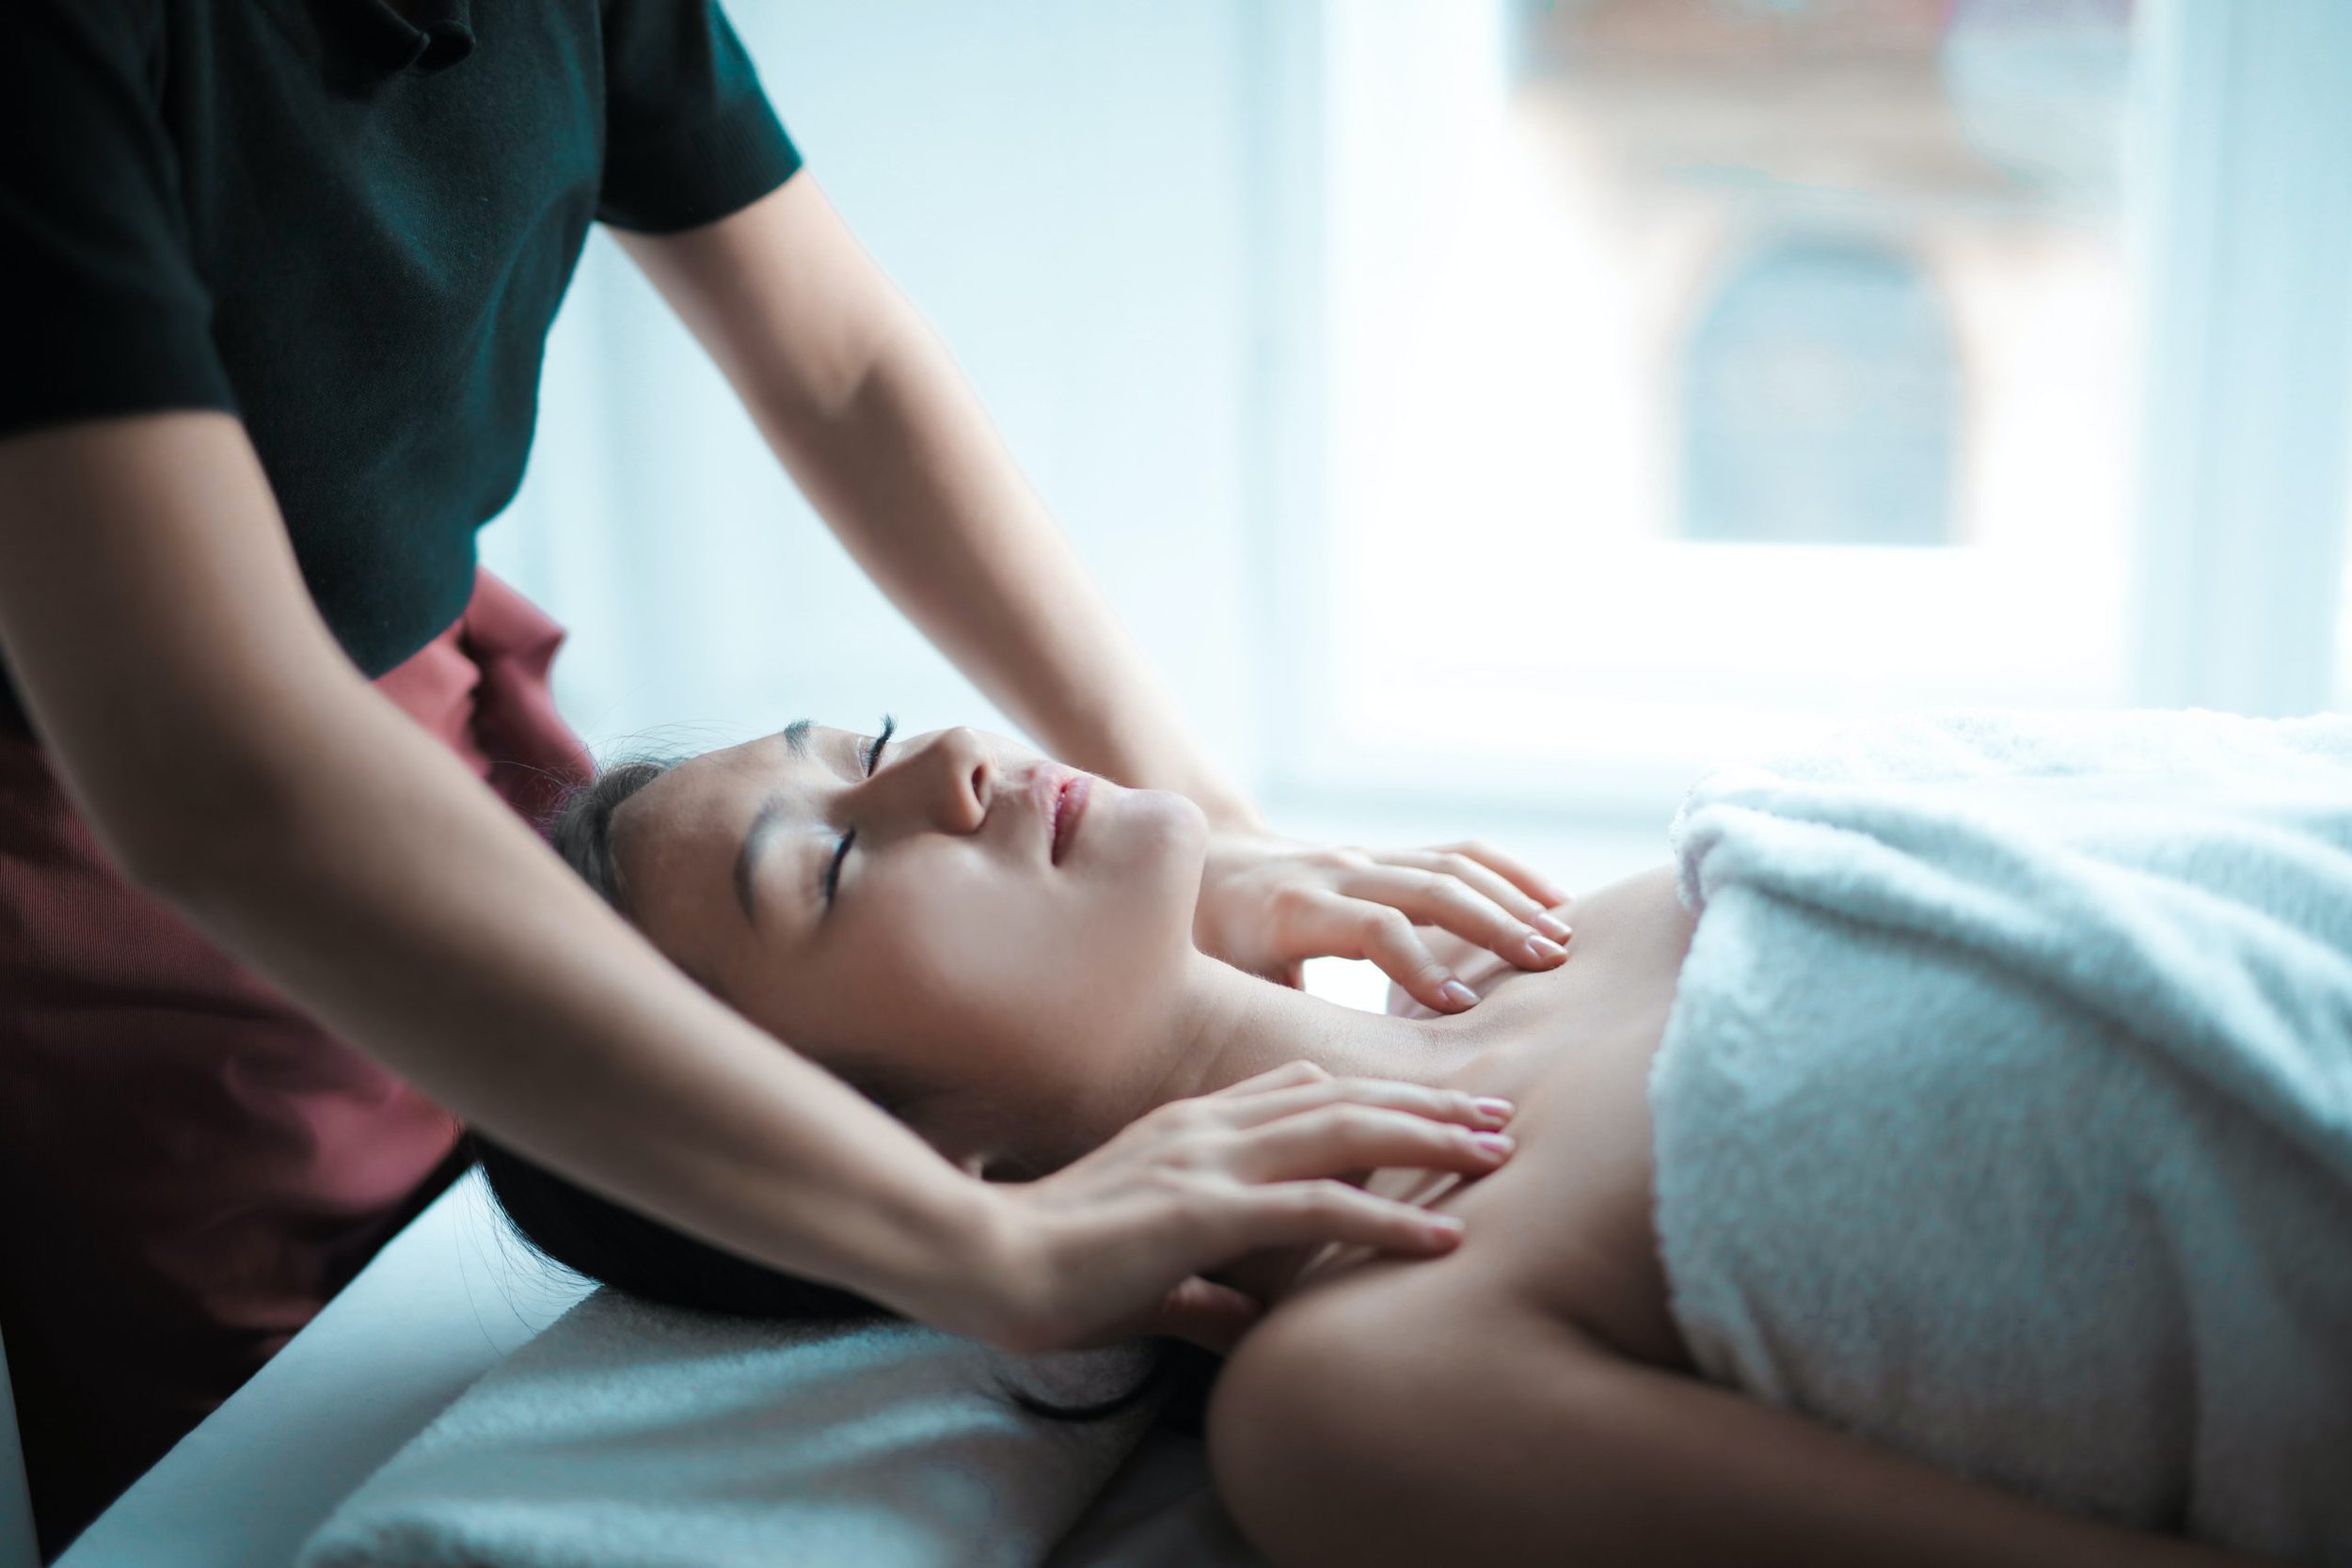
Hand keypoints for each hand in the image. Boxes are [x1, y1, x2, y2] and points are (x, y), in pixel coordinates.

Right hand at [961, 1062, 1516, 1354]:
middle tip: (1497, 1116)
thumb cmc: (1051, 1272)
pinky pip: (1317, 1207)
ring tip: (1496, 1152)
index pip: (1298, 1090)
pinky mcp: (1206, 1210)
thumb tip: (1246, 1323)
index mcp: (1189, 1130)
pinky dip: (1388, 1219)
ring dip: (1428, 1141)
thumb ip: (1201, 1291)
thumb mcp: (1145, 1276)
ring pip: (1343, 1133)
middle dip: (1424, 1105)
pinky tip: (1443, 1234)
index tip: (1433, 1107)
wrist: (984, 1263)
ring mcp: (1209, 1162)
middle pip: (1340, 1097)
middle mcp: (1208, 1129)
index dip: (1372, 1096)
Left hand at [1194, 831, 1574, 1012]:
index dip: (1419, 962)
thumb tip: (1309, 1098)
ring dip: (1512, 899)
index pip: (1372, 926)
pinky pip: (1460, 853)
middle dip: (1491, 925)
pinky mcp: (1392, 857)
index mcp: (1293, 909)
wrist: (1210, 867)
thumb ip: (1268, 1025)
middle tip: (1546, 967)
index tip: (1461, 1008)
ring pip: (1452, 865)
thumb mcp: (1226, 986)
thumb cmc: (1214, 947)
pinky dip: (1511, 873)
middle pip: (1427, 887)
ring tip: (1563, 941)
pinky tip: (1556, 903)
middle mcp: (1337, 873)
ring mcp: (1369, 858)